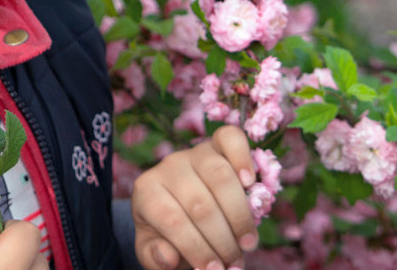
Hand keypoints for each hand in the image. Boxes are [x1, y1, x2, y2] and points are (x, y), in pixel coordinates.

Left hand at [131, 125, 257, 269]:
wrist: (180, 207)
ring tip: (248, 244)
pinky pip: (230, 138)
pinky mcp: (216, 143)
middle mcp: (167, 166)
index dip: (196, 248)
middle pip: (200, 204)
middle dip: (222, 241)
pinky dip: (242, 157)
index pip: (172, 220)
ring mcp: (193, 151)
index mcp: (146, 191)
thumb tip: (167, 256)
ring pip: (219, 177)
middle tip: (234, 264)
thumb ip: (155, 255)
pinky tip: (250, 182)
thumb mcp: (154, 249)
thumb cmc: (167, 233)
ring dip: (239, 216)